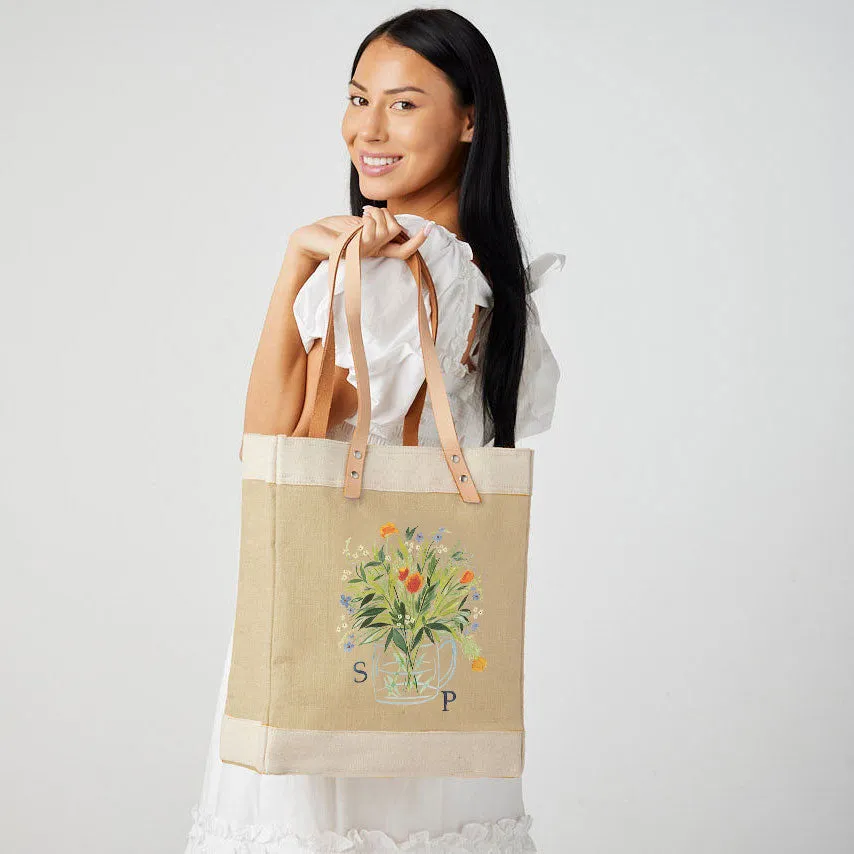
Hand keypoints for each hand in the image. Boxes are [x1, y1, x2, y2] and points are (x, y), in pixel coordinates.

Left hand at [290, 207, 431, 263]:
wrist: (309, 239)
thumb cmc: (332, 231)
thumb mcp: (359, 224)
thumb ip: (376, 224)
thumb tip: (395, 223)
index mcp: (376, 248)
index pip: (403, 249)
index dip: (417, 240)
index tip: (430, 227)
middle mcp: (373, 252)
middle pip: (396, 230)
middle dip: (386, 214)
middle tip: (369, 213)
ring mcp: (365, 252)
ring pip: (386, 228)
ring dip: (374, 214)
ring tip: (361, 217)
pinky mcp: (356, 251)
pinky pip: (372, 231)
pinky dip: (367, 220)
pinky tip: (357, 224)